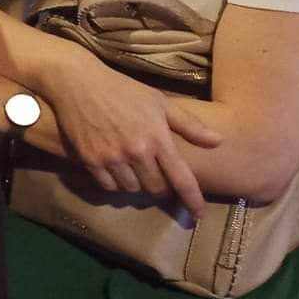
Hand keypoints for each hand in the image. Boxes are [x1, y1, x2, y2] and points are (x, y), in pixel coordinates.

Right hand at [47, 57, 221, 214]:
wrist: (79, 83)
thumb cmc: (123, 90)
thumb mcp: (159, 102)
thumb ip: (189, 124)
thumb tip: (218, 141)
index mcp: (157, 138)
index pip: (182, 178)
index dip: (193, 200)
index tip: (199, 215)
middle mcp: (136, 152)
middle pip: (156, 189)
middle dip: (160, 187)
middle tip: (156, 175)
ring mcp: (112, 158)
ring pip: (132, 189)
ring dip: (136, 184)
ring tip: (134, 170)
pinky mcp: (90, 160)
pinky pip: (108, 186)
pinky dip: (115, 182)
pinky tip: (115, 169)